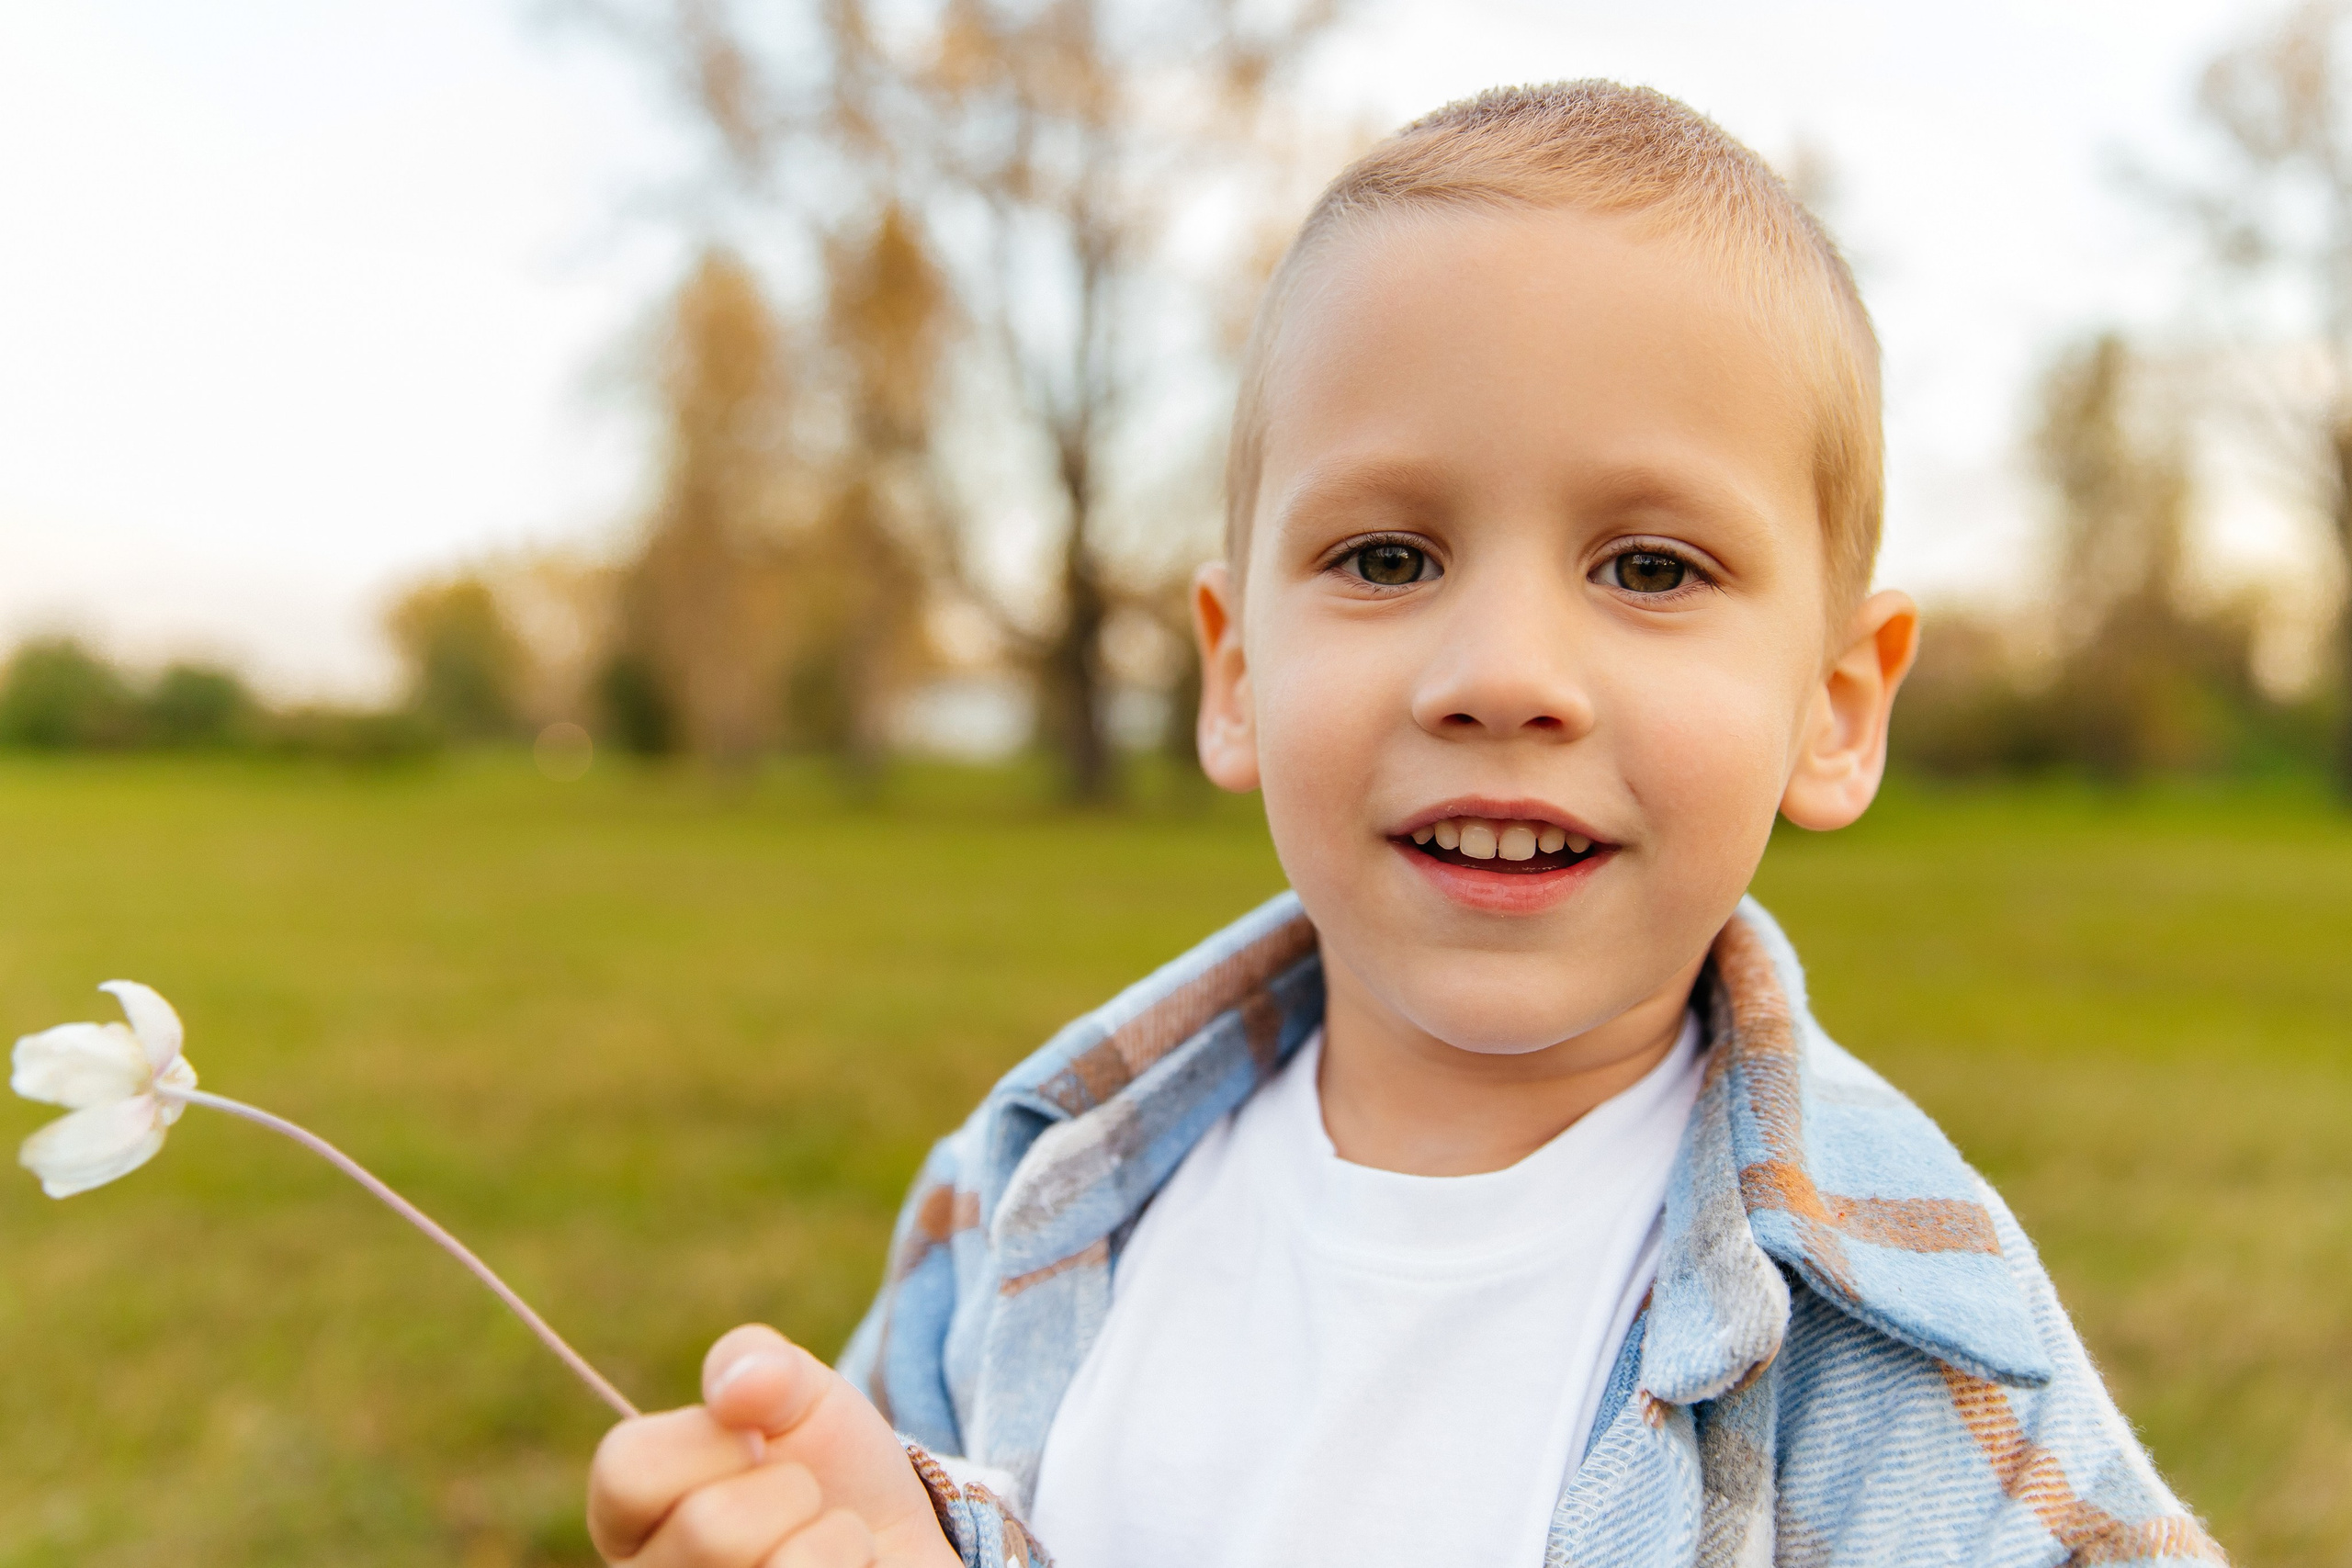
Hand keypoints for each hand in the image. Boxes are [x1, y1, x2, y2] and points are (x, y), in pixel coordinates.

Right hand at [588, 1324, 961, 1567]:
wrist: (898, 1544)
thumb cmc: (827, 1469)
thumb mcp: (796, 1392)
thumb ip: (756, 1362)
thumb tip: (741, 1384)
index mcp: (630, 1522)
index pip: (625, 1469)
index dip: (708, 1437)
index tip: (755, 1439)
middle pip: (709, 1528)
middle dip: (790, 1490)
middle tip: (804, 1501)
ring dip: (832, 1537)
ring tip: (828, 1544)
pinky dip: (854, 1566)